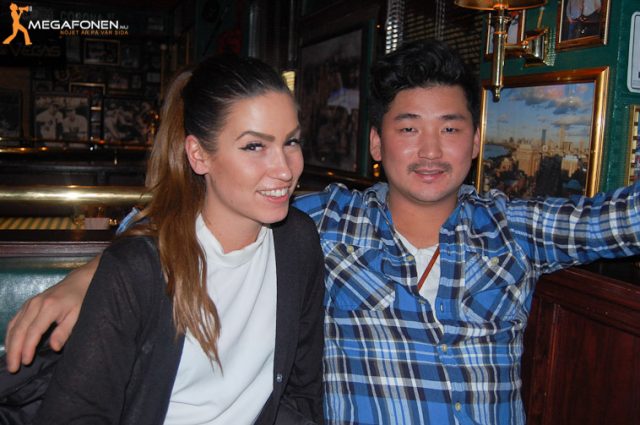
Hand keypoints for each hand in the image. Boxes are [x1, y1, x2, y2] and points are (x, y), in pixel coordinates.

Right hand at [4, 256, 98, 372]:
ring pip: (13, 326)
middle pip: (19, 330)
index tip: (26, 362)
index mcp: (49, 307)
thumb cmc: (80, 299)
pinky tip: (10, 346)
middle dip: (14, 351)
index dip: (28, 348)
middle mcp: (35, 304)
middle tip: (13, 368)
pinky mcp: (27, 304)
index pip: (33, 331)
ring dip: (10, 345)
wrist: (77, 281)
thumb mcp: (77, 315)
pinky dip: (10, 335)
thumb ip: (65, 331)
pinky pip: (14, 321)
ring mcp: (29, 303)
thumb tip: (54, 348)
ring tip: (10, 361)